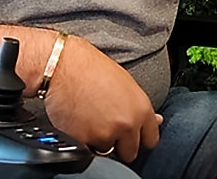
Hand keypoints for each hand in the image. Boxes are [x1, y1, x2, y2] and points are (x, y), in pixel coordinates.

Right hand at [43, 34, 162, 161]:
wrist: (60, 64)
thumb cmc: (88, 66)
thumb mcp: (124, 82)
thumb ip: (138, 107)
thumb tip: (156, 120)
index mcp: (141, 109)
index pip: (151, 139)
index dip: (139, 137)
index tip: (131, 135)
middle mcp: (127, 124)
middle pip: (130, 152)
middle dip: (119, 143)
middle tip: (105, 126)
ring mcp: (105, 134)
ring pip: (105, 150)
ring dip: (98, 140)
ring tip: (87, 117)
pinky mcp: (83, 140)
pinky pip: (85, 149)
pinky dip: (80, 139)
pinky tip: (76, 120)